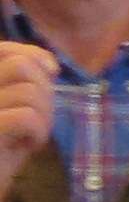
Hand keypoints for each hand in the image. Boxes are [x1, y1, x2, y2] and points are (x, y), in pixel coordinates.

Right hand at [0, 41, 52, 199]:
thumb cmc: (2, 151)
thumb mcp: (15, 110)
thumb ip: (27, 82)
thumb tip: (50, 67)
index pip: (4, 50)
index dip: (32, 55)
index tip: (51, 72)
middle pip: (21, 66)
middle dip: (44, 92)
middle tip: (37, 119)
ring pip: (28, 90)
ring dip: (43, 115)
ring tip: (30, 135)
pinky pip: (26, 116)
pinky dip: (38, 131)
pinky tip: (28, 146)